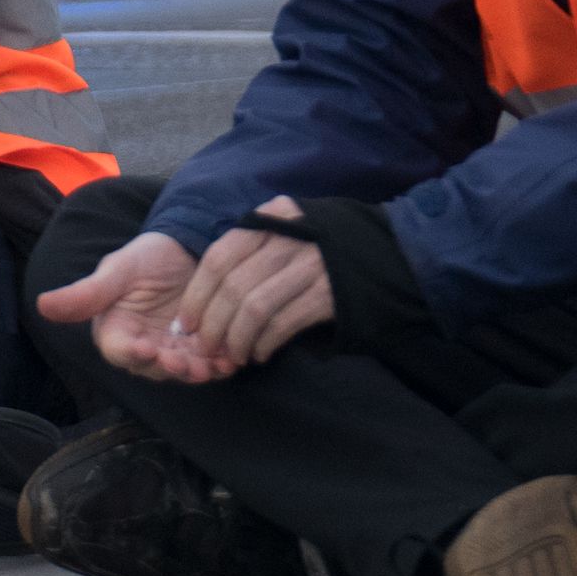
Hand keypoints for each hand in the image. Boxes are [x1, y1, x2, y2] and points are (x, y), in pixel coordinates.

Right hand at [34, 228, 202, 377]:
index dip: (131, 353)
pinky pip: (206, 363)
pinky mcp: (197, 348)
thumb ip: (86, 292)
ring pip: (179, 370)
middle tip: (185, 362)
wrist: (188, 248)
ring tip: (210, 365)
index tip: (147, 349)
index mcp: (115, 328)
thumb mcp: (118, 269)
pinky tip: (228, 360)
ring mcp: (170, 348)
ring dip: (194, 372)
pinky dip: (217, 365)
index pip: (117, 349)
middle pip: (151, 368)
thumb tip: (42, 305)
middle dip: (169, 368)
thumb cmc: (147, 256)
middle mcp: (141, 344)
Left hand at [166, 201, 339, 374]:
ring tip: (233, 355)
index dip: (198, 294)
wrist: (390, 250)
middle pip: (233, 286)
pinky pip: (283, 323)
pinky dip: (265, 343)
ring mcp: (311, 265)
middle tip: (206, 347)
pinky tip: (260, 353)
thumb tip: (207, 284)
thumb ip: (255, 242)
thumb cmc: (326, 244)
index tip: (187, 321)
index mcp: (271, 220)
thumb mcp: (289, 226)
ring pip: (254, 308)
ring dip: (237, 338)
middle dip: (213, 323)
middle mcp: (288, 238)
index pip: (219, 257)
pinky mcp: (329, 294)